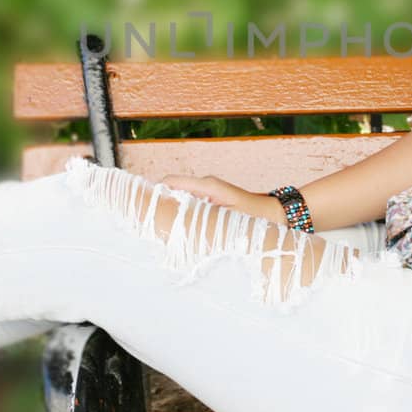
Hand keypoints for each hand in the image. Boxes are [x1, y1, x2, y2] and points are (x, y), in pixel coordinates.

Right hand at [154, 174, 279, 223]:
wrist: (274, 215)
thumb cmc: (255, 218)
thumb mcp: (228, 221)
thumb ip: (203, 220)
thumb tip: (179, 224)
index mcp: (207, 186)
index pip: (170, 182)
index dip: (152, 191)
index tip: (137, 205)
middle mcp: (205, 186)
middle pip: (171, 189)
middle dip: (157, 203)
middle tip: (143, 223)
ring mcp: (207, 193)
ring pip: (178, 198)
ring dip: (168, 210)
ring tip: (157, 229)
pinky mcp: (210, 201)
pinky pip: (188, 204)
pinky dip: (179, 213)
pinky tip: (175, 229)